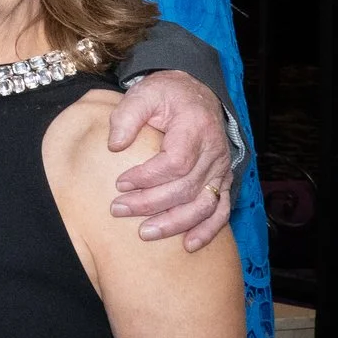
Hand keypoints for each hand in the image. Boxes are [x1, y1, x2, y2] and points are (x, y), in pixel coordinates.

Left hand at [107, 70, 236, 250]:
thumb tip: (114, 145)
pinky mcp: (223, 180)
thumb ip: (127, 116)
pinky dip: (207, 230)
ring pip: (203, 205)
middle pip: (186, 188)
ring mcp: (221, 169)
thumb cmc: (167, 95)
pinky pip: (221, 210)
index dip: (148, 178)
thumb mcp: (144, 93)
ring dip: (175, 223)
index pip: (175, 162)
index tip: (120, 183)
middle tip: (119, 209)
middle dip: (151, 204)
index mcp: (195, 128)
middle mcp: (213, 151)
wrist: (196, 94)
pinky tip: (188, 244)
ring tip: (145, 233)